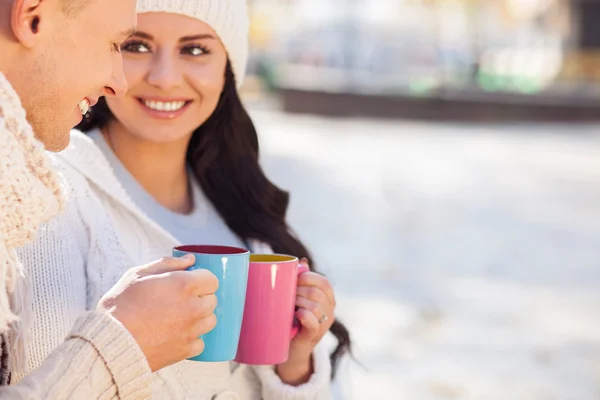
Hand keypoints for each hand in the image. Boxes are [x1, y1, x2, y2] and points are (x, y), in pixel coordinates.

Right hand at [97, 255, 218, 371]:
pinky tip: (176, 334)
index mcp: (184, 285)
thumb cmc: (120, 305)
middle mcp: (193, 308)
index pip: (212, 279)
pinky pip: (200, 342)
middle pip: (213, 300)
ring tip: (178, 317)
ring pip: (210, 321)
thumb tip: (190, 259)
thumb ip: (167, 264)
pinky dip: (192, 338)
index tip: (190, 283)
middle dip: (200, 297)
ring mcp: (192, 330)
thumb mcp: (137, 275)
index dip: (201, 280)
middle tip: (180, 300)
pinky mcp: (186, 350)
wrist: (109, 342)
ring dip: (199, 317)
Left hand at [276, 258, 335, 384]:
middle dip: (298, 290)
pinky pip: (313, 323)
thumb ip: (301, 281)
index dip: (308, 277)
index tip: (293, 279)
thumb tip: (302, 261)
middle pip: (317, 293)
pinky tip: (296, 314)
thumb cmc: (294, 318)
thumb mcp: (298, 297)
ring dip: (298, 302)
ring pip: (315, 306)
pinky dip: (304, 315)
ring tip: (288, 306)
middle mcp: (330, 310)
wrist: (292, 348)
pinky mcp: (314, 336)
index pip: (323, 282)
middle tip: (286, 295)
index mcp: (328, 297)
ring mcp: (324, 324)